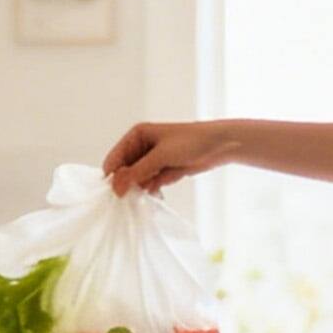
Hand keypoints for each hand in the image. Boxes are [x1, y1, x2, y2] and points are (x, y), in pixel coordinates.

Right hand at [102, 120, 227, 196]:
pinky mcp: (163, 171)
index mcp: (137, 135)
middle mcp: (141, 147)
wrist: (219, 146)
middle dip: (129, 184)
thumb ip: (137, 172)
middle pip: (125, 171)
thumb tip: (116, 187)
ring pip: (138, 180)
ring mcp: (152, 160)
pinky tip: (160, 192)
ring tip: (153, 189)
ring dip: (143, 188)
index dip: (113, 176)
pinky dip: (154, 189)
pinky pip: (151, 184)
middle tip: (134, 197)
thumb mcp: (160, 156)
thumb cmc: (190, 142)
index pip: (115, 159)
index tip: (116, 194)